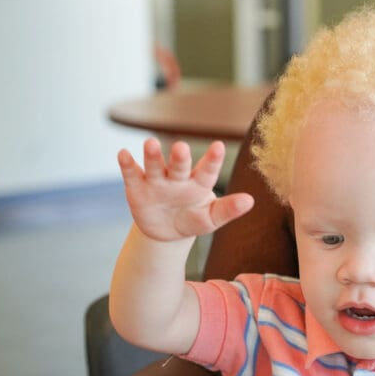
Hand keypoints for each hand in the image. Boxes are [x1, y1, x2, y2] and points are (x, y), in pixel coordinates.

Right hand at [118, 137, 252, 242]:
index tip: (219, 147)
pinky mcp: (137, 187)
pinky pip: (132, 174)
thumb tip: (250, 201)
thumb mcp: (210, 219)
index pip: (207, 171)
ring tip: (151, 144)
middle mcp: (178, 177)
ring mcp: (157, 180)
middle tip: (181, 148)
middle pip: (179, 165)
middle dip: (179, 157)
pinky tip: (124, 154)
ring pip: (155, 165)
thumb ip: (228, 209)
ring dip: (153, 155)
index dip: (212, 160)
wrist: (165, 231)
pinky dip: (127, 164)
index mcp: (199, 183)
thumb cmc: (192, 219)